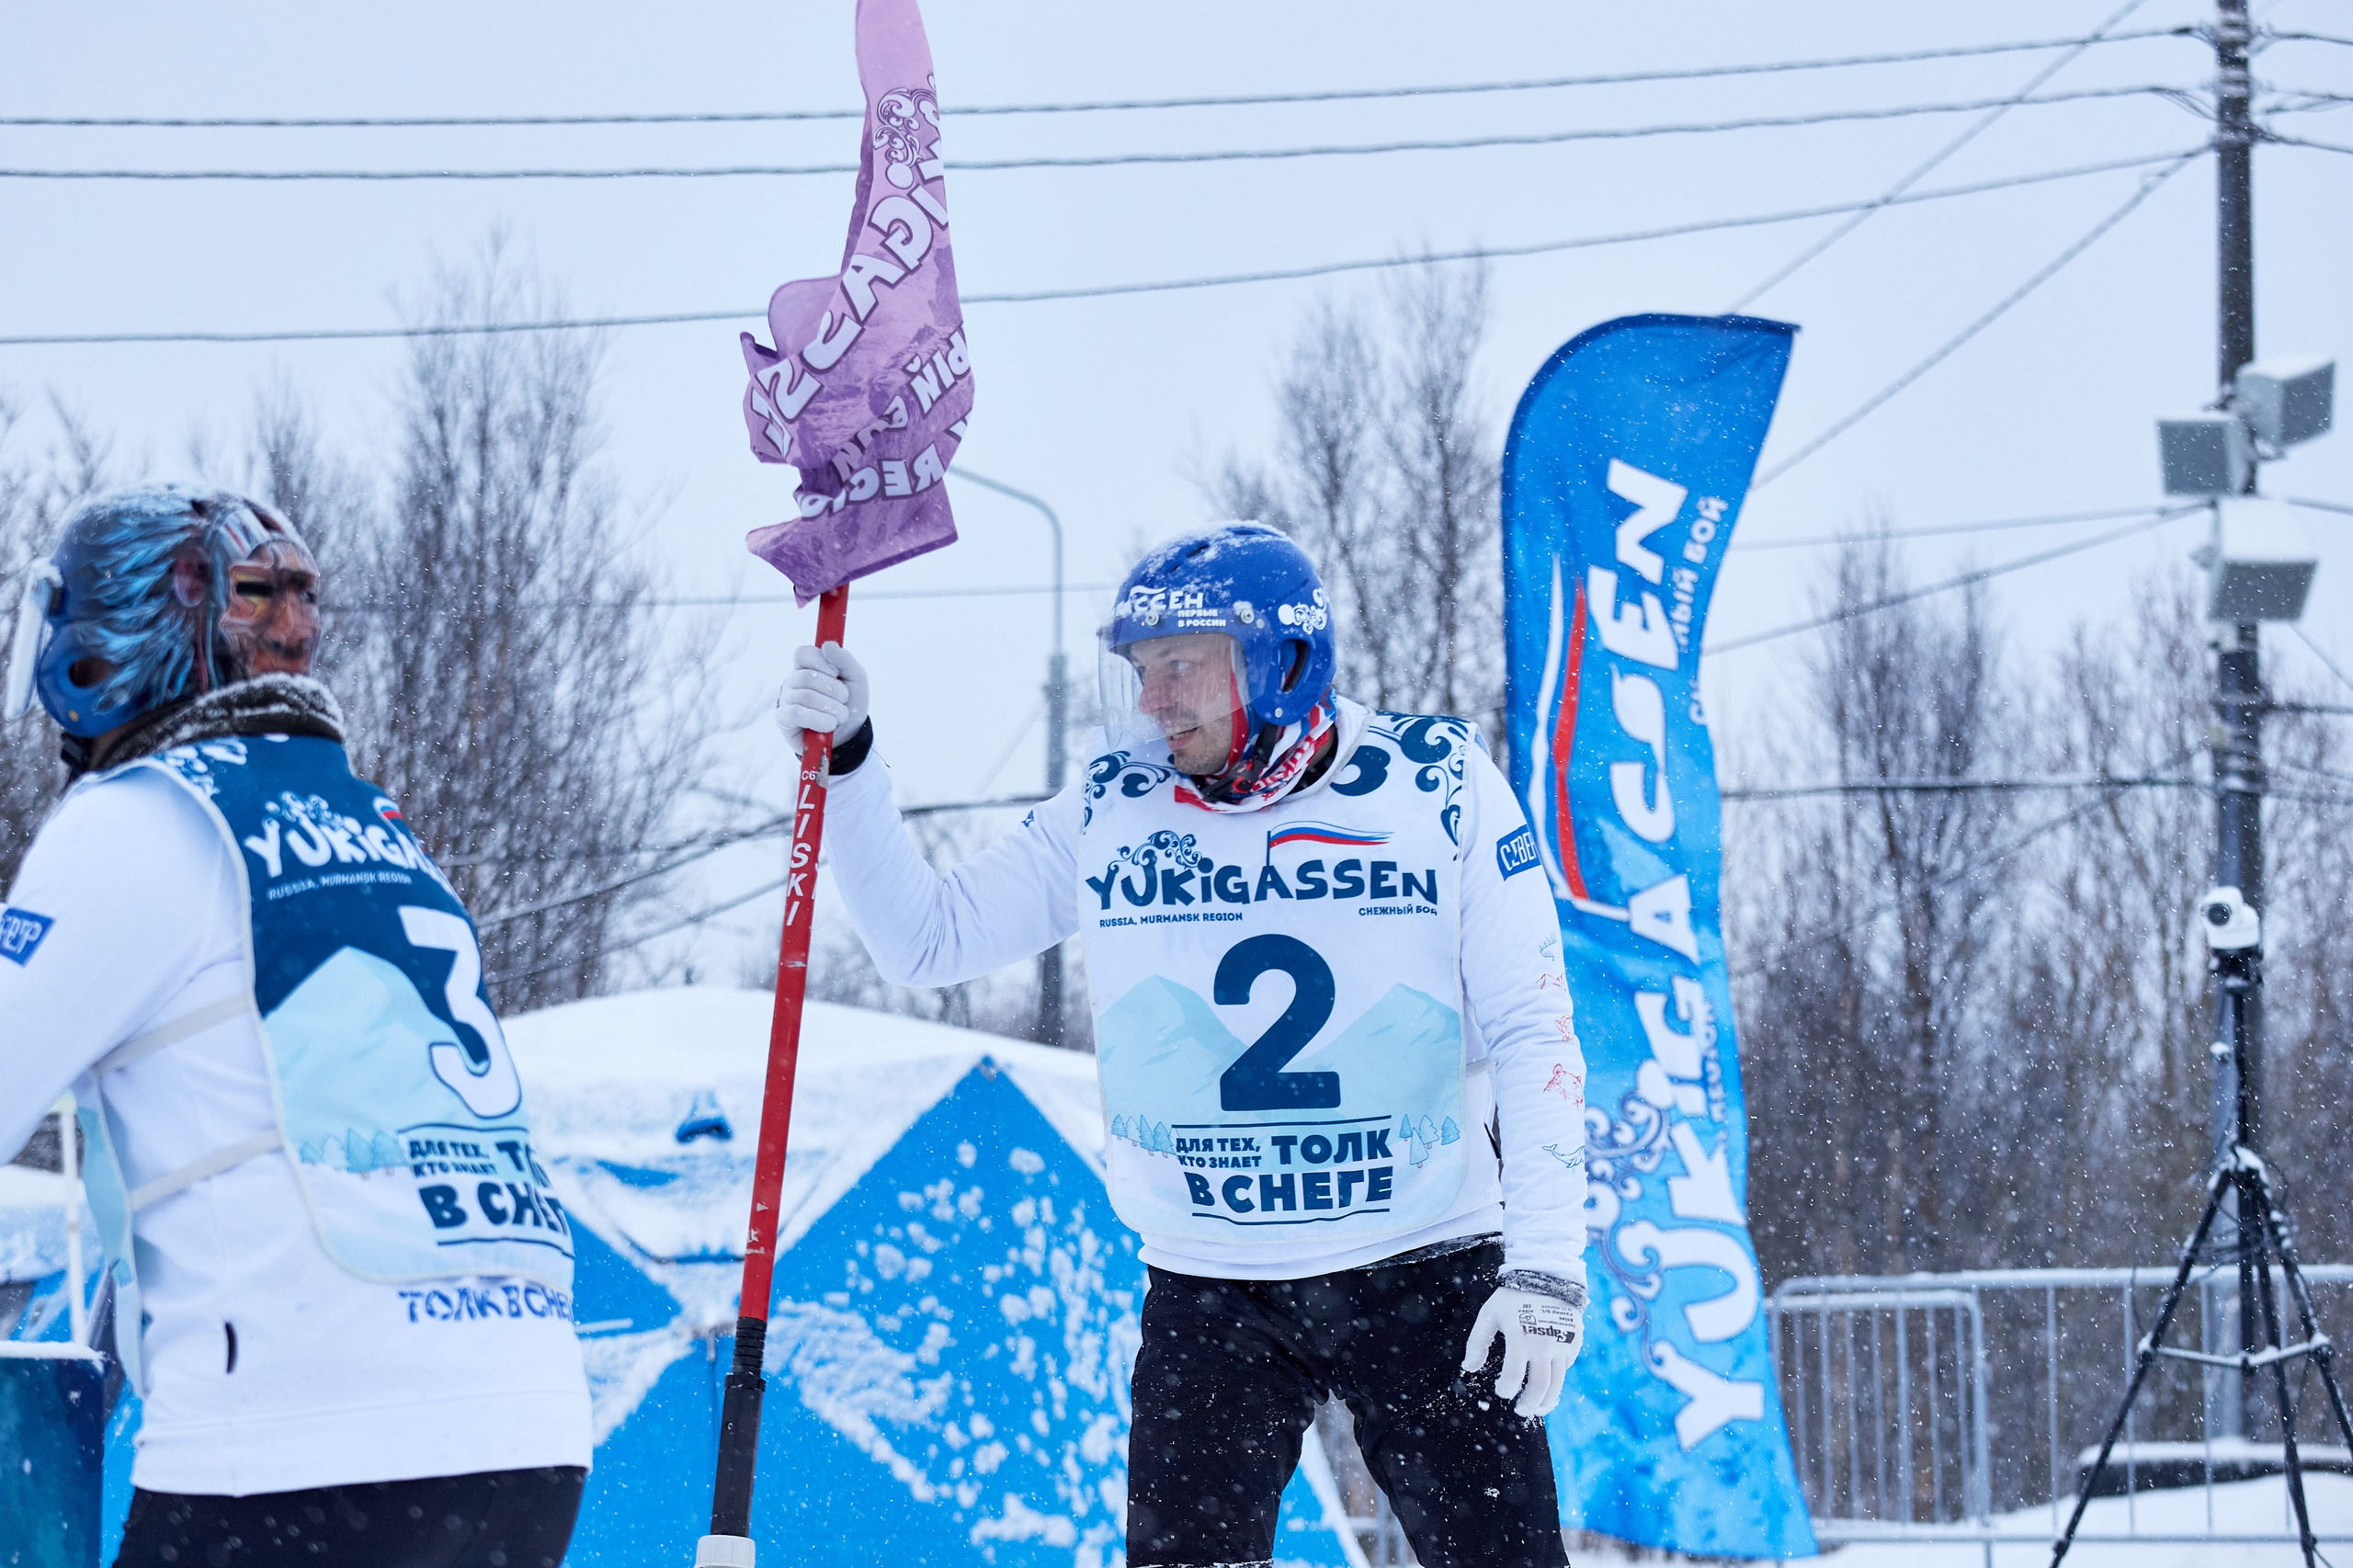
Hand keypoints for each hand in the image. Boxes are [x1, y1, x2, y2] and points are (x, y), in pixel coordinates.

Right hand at [774, 643, 870, 756]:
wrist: (850, 735)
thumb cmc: (850, 703)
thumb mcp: (856, 678)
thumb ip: (844, 660)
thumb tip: (828, 645)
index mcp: (807, 667)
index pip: (803, 654)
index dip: (822, 662)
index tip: (837, 674)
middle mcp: (793, 681)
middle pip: (807, 677)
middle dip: (834, 690)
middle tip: (844, 700)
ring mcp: (786, 699)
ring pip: (806, 697)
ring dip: (832, 709)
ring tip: (841, 716)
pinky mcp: (784, 719)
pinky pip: (797, 714)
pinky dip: (820, 720)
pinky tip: (829, 726)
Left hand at [1462, 1282, 1583, 1418]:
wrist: (1546, 1275)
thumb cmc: (1513, 1296)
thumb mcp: (1489, 1315)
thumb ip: (1477, 1342)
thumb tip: (1469, 1367)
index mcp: (1520, 1337)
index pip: (1514, 1376)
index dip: (1506, 1389)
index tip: (1502, 1391)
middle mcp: (1544, 1344)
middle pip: (1540, 1386)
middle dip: (1530, 1404)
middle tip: (1522, 1410)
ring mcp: (1562, 1343)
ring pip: (1558, 1382)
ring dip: (1548, 1401)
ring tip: (1538, 1408)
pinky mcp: (1574, 1341)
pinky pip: (1567, 1366)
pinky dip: (1558, 1377)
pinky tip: (1548, 1379)